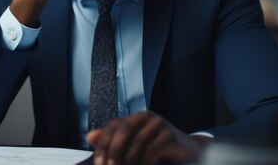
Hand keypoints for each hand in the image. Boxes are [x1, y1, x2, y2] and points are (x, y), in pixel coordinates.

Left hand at [86, 111, 211, 164]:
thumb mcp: (134, 143)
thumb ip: (113, 140)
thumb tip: (89, 136)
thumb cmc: (157, 149)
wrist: (188, 153)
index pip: (113, 126)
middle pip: (124, 130)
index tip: (99, 164)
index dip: (104, 145)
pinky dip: (143, 164)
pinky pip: (152, 152)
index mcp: (136, 117)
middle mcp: (149, 117)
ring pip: (138, 143)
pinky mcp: (172, 138)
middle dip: (114, 151)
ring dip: (128, 161)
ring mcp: (162, 126)